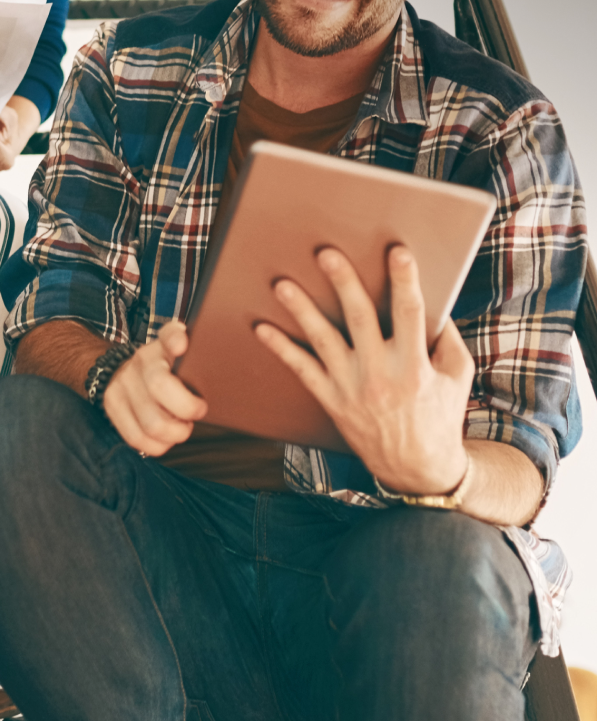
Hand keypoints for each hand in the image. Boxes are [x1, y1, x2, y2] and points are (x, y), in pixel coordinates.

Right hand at [103, 321, 207, 456]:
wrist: (122, 371)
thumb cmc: (162, 369)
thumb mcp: (178, 355)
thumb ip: (197, 356)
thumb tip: (221, 359)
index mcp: (162, 347)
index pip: (169, 334)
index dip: (175, 339)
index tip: (182, 346)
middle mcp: (139, 362)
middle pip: (160, 386)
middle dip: (187, 409)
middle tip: (197, 412)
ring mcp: (122, 385)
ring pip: (152, 423)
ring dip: (175, 434)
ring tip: (182, 428)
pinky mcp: (113, 406)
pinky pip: (137, 438)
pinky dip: (157, 445)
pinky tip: (166, 438)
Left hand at [254, 246, 474, 494]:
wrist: (417, 468)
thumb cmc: (440, 415)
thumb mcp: (458, 377)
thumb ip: (447, 339)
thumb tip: (434, 301)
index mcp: (415, 366)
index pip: (411, 315)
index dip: (405, 281)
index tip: (398, 252)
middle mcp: (381, 375)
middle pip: (360, 320)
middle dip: (344, 284)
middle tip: (326, 253)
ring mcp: (352, 388)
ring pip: (323, 341)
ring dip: (302, 311)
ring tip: (282, 284)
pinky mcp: (332, 400)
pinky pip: (302, 371)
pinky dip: (281, 349)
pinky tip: (262, 328)